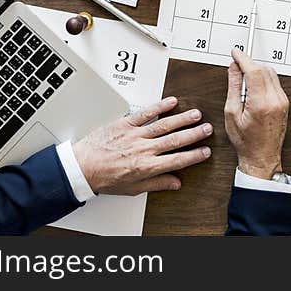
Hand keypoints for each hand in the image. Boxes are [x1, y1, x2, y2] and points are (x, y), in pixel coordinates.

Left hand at [72, 96, 211, 194]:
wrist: (82, 167)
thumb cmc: (104, 178)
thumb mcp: (133, 188)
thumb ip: (156, 184)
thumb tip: (175, 183)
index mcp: (147, 167)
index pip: (178, 160)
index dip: (194, 155)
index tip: (205, 151)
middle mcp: (144, 150)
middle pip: (175, 140)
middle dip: (194, 134)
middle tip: (207, 129)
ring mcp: (135, 135)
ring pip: (164, 125)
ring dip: (182, 119)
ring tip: (196, 114)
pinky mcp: (125, 124)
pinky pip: (146, 113)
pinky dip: (160, 106)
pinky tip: (171, 102)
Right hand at [224, 47, 289, 179]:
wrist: (262, 157)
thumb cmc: (245, 140)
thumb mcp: (232, 113)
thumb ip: (233, 87)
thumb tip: (233, 68)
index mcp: (261, 103)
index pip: (253, 70)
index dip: (243, 58)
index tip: (235, 52)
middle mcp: (276, 100)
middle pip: (263, 69)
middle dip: (249, 65)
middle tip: (236, 68)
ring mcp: (282, 101)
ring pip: (270, 73)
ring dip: (257, 72)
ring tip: (243, 83)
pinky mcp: (284, 103)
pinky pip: (274, 82)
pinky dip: (263, 79)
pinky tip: (253, 90)